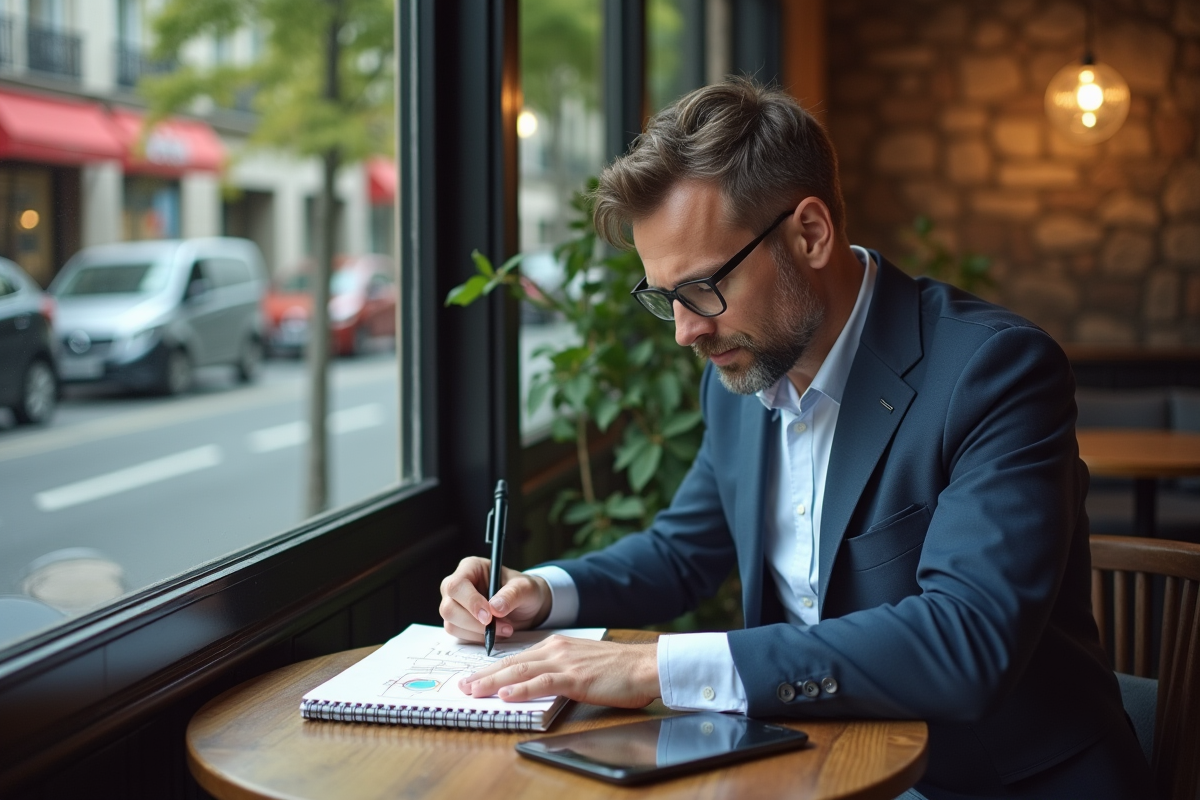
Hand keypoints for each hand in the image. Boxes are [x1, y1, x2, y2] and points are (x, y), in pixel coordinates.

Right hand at [439, 556, 551, 641]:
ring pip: (451, 624)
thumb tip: (494, 608)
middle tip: (502, 627)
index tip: (490, 617)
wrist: (527, 607)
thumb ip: (512, 595)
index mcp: (470, 568)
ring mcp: (455, 605)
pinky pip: (459, 635)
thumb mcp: (526, 588)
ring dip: (478, 632)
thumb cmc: (525, 590)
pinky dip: (478, 638)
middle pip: (448, 608)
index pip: (456, 585)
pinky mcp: (458, 622)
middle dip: (474, 622)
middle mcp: (457, 586)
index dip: (470, 602)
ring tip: (505, 629)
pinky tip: (496, 634)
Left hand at [459, 636, 660, 708]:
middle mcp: (557, 650)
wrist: (644, 665)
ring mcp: (565, 663)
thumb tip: (540, 684)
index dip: (494, 669)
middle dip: (485, 675)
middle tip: (463, 686)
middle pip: (513, 663)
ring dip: (494, 682)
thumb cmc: (619, 669)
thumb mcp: (583, 664)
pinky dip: (522, 689)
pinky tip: (507, 694)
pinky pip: (543, 683)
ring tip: (473, 691)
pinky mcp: (576, 678)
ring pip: (521, 671)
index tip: (475, 678)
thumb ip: (560, 670)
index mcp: (558, 646)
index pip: (518, 658)